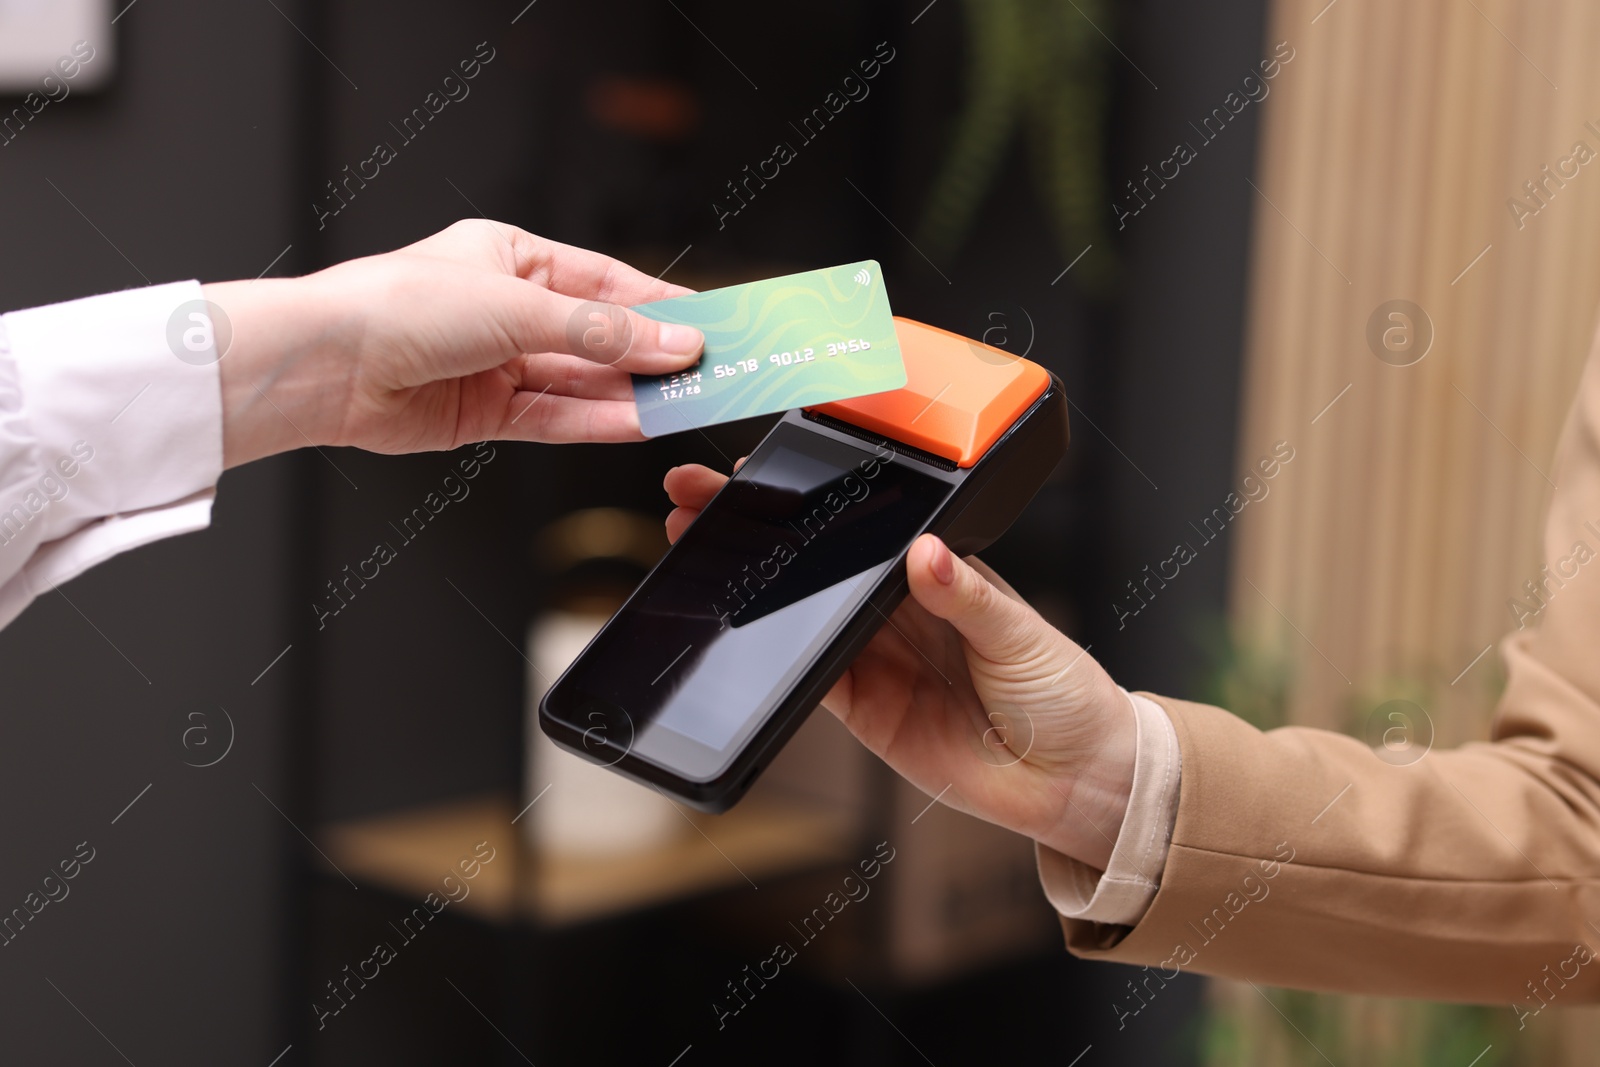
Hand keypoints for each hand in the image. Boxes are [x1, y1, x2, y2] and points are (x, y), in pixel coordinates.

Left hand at [209, 220, 705, 467]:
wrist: (325, 366)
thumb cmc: (396, 306)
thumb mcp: (516, 306)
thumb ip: (600, 332)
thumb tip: (669, 341)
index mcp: (511, 257)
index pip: (605, 282)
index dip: (660, 304)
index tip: (709, 323)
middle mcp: (506, 310)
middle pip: (598, 336)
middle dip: (650, 355)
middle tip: (708, 371)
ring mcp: (497, 364)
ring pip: (582, 382)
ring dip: (633, 394)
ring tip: (685, 403)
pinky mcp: (485, 414)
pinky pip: (556, 418)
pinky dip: (598, 422)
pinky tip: (640, 424)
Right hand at [663, 463, 1137, 870]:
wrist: (1075, 783)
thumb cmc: (1067, 697)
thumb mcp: (1024, 634)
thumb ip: (968, 596)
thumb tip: (927, 552)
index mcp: (942, 575)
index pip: (867, 528)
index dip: (819, 501)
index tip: (769, 473)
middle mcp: (902, 613)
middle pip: (821, 565)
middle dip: (765, 533)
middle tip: (706, 500)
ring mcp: (879, 661)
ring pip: (804, 617)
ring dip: (757, 590)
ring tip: (706, 552)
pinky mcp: (866, 711)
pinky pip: (813, 682)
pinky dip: (781, 661)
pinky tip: (749, 633)